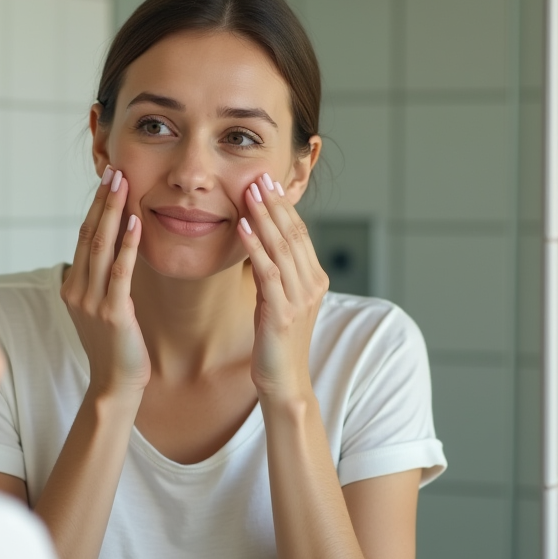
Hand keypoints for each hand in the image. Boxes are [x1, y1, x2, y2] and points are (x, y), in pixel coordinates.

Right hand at [60, 165, 149, 398]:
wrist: (115, 386)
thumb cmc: (114, 347)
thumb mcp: (101, 307)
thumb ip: (101, 278)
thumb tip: (114, 246)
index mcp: (72, 286)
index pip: (82, 236)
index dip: (94, 205)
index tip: (107, 179)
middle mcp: (76, 290)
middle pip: (88, 234)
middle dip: (102, 200)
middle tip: (114, 169)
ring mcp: (91, 302)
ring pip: (100, 247)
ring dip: (112, 212)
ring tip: (123, 184)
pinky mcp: (113, 314)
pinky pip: (120, 272)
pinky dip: (128, 245)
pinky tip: (136, 222)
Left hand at [235, 173, 328, 405]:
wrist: (284, 382)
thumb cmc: (277, 343)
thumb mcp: (279, 302)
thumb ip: (275, 274)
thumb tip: (261, 244)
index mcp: (315, 280)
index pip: (301, 234)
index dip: (285, 207)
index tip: (269, 182)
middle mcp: (312, 285)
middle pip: (294, 234)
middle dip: (275, 203)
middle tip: (260, 176)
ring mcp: (300, 298)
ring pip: (283, 247)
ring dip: (264, 217)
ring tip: (250, 192)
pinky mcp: (283, 312)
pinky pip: (268, 271)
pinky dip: (255, 246)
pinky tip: (242, 227)